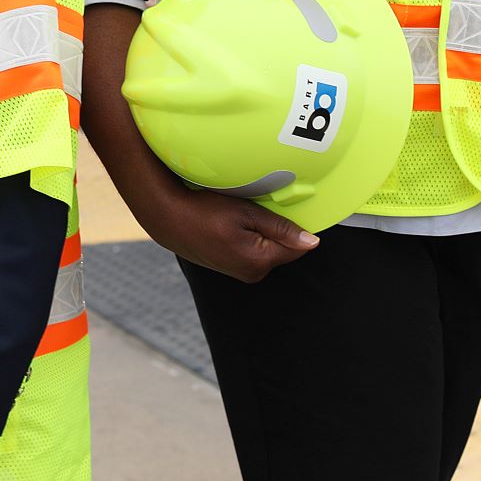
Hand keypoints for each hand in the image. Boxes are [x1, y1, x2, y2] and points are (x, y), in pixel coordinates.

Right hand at [137, 180, 317, 282]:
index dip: (296, 227)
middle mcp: (253, 273)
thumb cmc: (205, 210)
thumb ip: (281, 228)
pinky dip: (251, 238)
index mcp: (259, 260)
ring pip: (268, 250)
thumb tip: (312, 242)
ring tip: (242, 215)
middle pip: (283, 250)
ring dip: (264, 233)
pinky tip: (234, 224)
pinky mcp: (232, 269)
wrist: (169, 218)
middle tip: (257, 208)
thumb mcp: (246, 212)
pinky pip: (254, 252)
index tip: (283, 208)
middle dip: (278, 230)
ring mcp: (241, 273)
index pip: (297, 248)